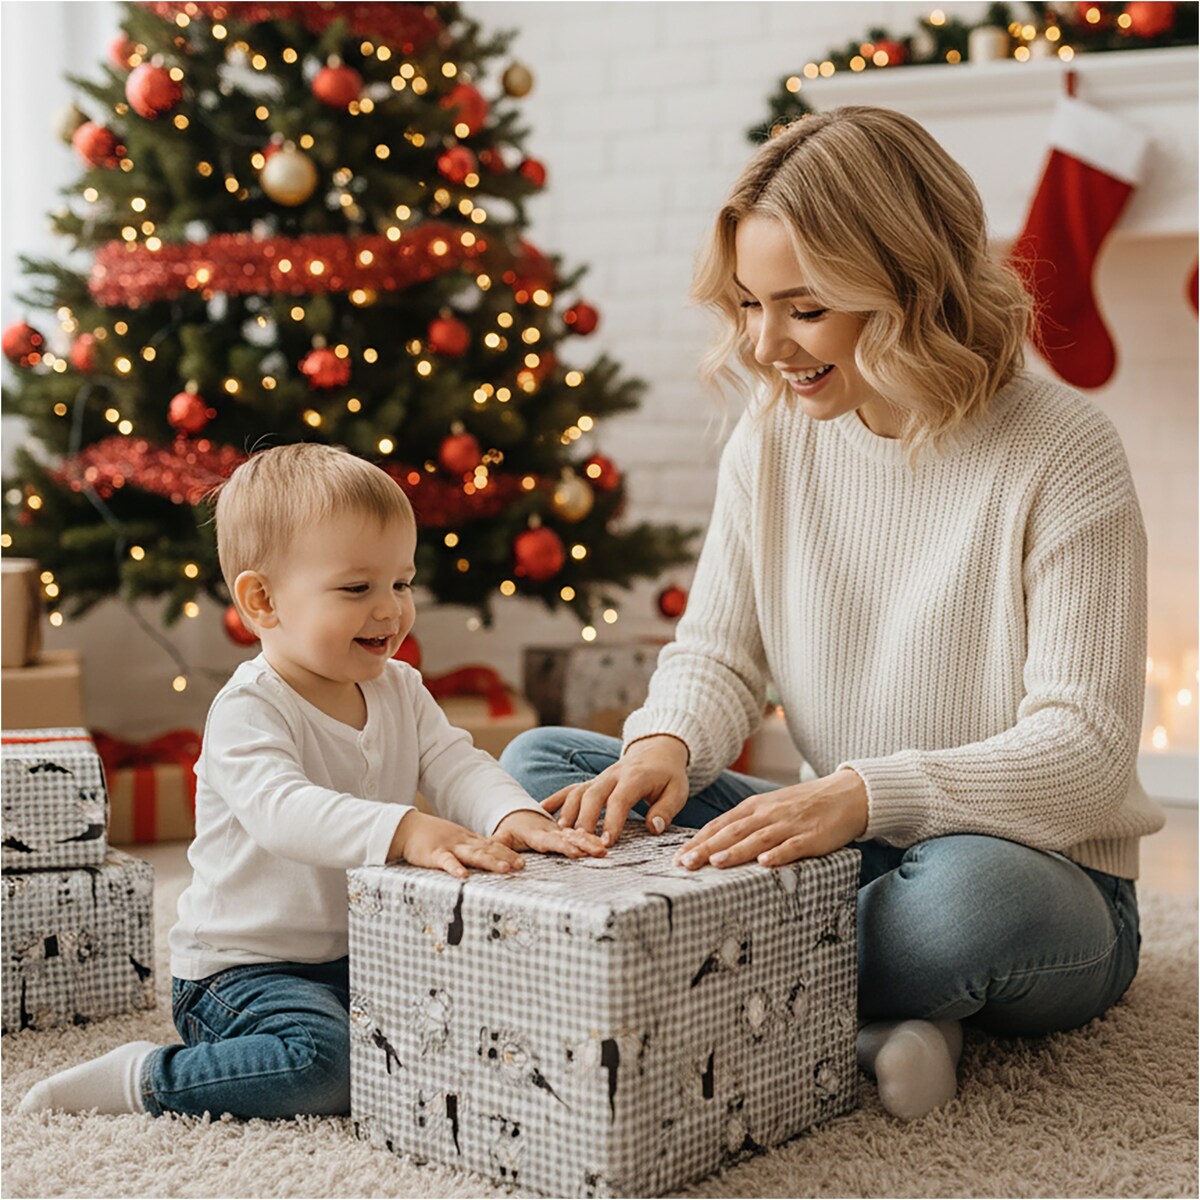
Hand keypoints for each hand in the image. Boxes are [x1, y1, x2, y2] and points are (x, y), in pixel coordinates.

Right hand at [389, 810, 524, 879]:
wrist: (407, 828)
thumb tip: (489, 859)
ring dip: (490, 862)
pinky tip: (463, 876)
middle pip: (488, 850)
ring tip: (505, 869)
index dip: (508, 853)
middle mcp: (463, 842)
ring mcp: (449, 847)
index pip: (492, 845)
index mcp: (468, 840)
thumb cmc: (432, 837)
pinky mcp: (434, 854)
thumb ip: (471, 849)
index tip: (523, 862)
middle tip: (522, 866)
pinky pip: (446, 862)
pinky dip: (454, 868)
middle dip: (506, 857)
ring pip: (473, 855)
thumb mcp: (455, 840)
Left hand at [493, 809, 606, 858]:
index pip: (551, 840)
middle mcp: (551, 830)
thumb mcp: (501, 838)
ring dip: (592, 841)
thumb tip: (510, 867)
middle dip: (585, 843)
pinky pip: (582, 835)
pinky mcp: (567, 832)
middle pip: (570, 836)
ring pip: (579, 834)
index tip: (576, 853)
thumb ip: (500, 850)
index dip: (564, 846)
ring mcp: (561, 830)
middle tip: (600, 851)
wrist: (517, 813)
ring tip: (605, 850)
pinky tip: (604, 846)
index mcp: (536, 832)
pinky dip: (593, 839)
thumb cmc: (509, 829)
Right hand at [541, 735, 689, 846]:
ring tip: (561, 834)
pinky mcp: (591, 781)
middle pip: (593, 795)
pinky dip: (555, 799)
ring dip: (568, 812)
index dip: (612, 820)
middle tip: (580, 843)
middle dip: (585, 819)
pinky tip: (540, 811)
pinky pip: (570, 788)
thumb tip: (653, 828)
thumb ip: (665, 810)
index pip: (620, 799)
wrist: (657, 750)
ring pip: (578, 791)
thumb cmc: (668, 776)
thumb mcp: (677, 791)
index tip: (606, 842)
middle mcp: (612, 775)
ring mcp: (599, 777)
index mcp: (635, 777)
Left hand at [673, 768, 867, 870]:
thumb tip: (716, 842)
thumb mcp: (770, 808)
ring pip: (757, 838)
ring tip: (715, 862)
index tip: (678, 857)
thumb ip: (746, 824)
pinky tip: (765, 863)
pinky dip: (779, 854)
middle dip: (707, 848)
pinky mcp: (812, 836)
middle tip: (685, 864)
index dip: (699, 840)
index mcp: (754, 807)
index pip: (720, 825)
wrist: (846, 794)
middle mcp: (767, 814)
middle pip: (732, 832)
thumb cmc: (804, 805)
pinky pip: (793, 846)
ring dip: (736, 850)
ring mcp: (789, 824)